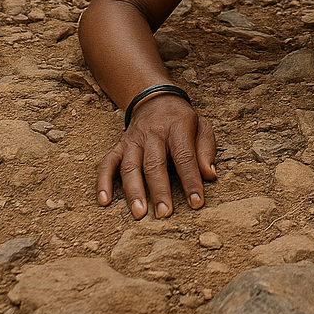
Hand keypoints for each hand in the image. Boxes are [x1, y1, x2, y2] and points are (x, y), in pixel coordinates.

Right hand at [96, 95, 216, 218]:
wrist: (154, 99)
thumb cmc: (182, 120)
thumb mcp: (202, 126)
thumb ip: (206, 150)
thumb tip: (210, 176)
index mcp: (177, 128)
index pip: (184, 157)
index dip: (190, 181)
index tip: (196, 203)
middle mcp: (153, 134)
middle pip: (155, 164)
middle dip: (159, 191)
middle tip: (164, 214)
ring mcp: (133, 141)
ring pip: (130, 167)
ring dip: (134, 191)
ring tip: (139, 214)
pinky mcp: (118, 146)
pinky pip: (107, 164)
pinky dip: (103, 182)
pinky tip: (104, 201)